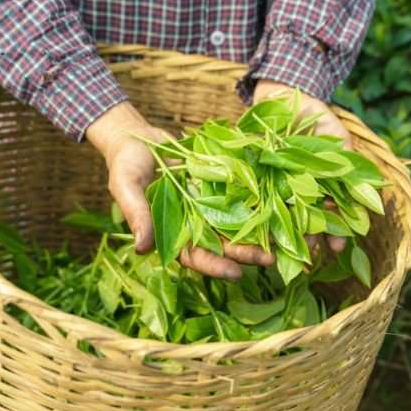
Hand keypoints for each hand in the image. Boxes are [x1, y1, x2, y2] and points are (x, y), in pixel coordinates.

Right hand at [85, 101, 273, 278]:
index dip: (215, 266)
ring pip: (239, 223)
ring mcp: (210, 204)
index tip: (236, 273)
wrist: (138, 137)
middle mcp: (195, 223)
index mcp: (172, 233)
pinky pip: (244, 194)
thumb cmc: (126, 164)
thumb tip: (141, 249)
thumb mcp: (126, 185)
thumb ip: (137, 213)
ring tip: (284, 238)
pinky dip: (262, 200)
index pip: (195, 257)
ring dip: (260, 231)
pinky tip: (283, 203)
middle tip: (271, 259)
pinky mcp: (221, 184)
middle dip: (247, 253)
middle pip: (224, 244)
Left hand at [254, 79, 352, 252]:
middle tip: (309, 254)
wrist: (284, 96)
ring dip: (284, 235)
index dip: (337, 232)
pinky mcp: (255, 179)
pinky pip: (257, 200)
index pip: (333, 216)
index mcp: (325, 186)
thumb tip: (369, 190)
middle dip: (309, 239)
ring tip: (283, 252)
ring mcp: (278, 187)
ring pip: (283, 216)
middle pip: (307, 222)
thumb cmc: (317, 116)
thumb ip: (350, 162)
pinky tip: (258, 232)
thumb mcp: (339, 137)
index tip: (338, 247)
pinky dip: (257, 216)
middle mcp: (302, 191)